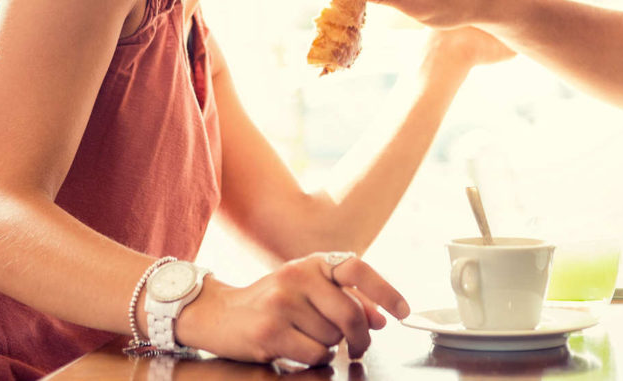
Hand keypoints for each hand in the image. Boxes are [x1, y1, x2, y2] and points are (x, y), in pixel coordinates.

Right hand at [175, 253, 408, 365]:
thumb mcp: (309, 290)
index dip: (386, 291)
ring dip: (331, 347)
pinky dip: (316, 359)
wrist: (219, 313)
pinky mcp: (270, 330)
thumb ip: (346, 299)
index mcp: (313, 262)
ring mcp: (283, 302)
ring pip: (333, 337)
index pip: (358, 269)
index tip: (403, 312)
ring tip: (310, 338)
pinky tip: (301, 349)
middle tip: (359, 347)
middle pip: (350, 313)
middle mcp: (298, 275)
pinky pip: (315, 354)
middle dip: (361, 337)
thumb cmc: (272, 301)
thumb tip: (380, 318)